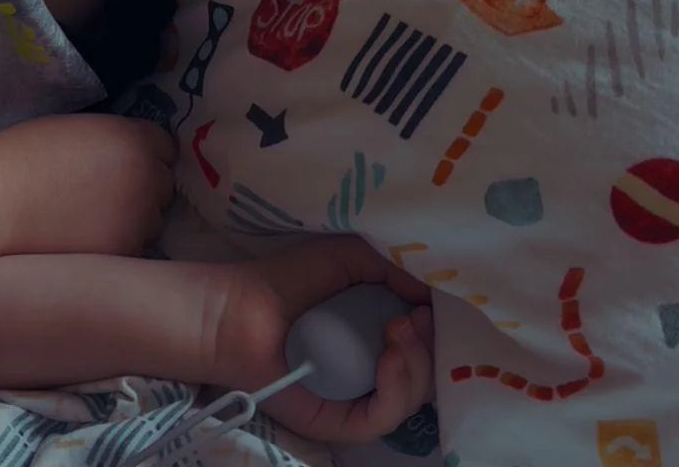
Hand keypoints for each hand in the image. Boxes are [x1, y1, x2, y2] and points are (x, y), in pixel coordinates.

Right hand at [0, 114, 176, 256]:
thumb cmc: (25, 156)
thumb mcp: (81, 130)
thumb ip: (114, 142)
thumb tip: (129, 157)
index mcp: (136, 139)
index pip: (167, 148)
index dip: (145, 156)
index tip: (126, 166)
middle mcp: (148, 177)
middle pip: (163, 186)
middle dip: (143, 190)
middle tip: (105, 197)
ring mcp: (139, 219)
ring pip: (151, 222)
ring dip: (133, 222)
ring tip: (90, 222)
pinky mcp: (123, 253)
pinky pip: (131, 250)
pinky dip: (115, 248)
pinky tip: (84, 242)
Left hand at [208, 235, 433, 444]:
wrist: (241, 309)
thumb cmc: (291, 279)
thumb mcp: (350, 256)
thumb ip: (394, 266)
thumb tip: (433, 293)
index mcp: (379, 331)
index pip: (427, 340)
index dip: (437, 325)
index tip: (433, 302)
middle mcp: (375, 367)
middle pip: (428, 371)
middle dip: (431, 345)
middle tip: (415, 318)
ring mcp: (360, 397)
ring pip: (413, 397)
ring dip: (417, 364)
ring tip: (398, 332)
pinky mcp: (341, 421)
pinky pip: (383, 417)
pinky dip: (396, 389)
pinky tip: (389, 358)